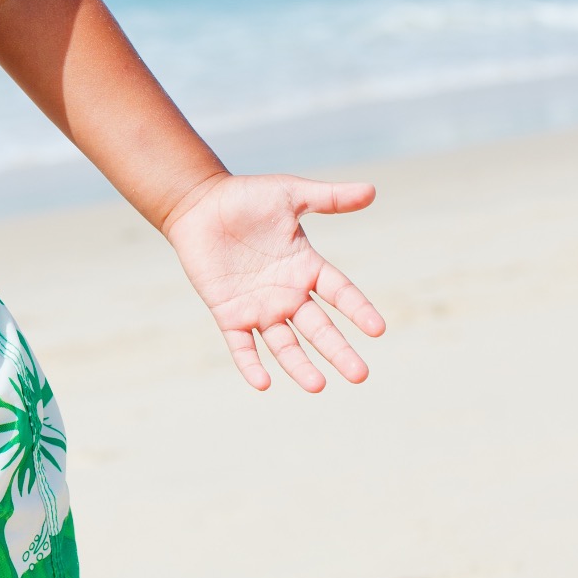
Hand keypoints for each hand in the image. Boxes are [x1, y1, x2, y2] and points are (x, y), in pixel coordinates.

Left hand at [162, 173, 384, 392]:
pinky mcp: (229, 314)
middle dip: (338, 352)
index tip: (377, 330)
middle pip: (319, 328)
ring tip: (317, 386)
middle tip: (360, 376)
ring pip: (284, 344)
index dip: (358, 310)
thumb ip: (329, 198)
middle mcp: (287, 294)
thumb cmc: (246, 197)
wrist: (199, 204)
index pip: (340, 294)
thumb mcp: (290, 194)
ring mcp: (259, 307)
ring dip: (299, 365)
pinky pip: (241, 345)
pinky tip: (263, 383)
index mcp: (307, 267)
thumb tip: (372, 191)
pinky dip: (250, 363)